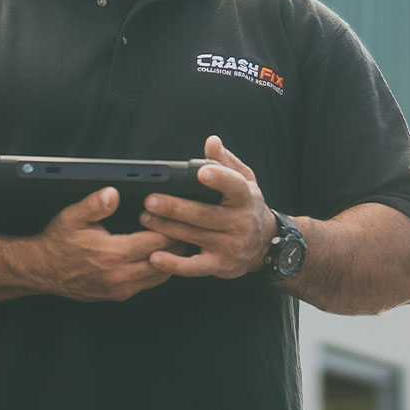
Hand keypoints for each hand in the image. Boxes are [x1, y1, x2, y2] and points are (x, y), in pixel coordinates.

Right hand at [27, 186, 177, 301]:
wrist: (42, 270)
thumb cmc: (58, 242)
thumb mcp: (72, 216)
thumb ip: (95, 204)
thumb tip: (113, 194)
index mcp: (112, 254)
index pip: (155, 242)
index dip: (170, 229)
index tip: (176, 218)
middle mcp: (119, 275)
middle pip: (163, 261)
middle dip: (177, 245)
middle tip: (186, 230)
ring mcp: (119, 288)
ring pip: (159, 277)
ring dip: (171, 260)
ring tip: (178, 243)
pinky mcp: (117, 295)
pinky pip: (147, 285)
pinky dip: (158, 272)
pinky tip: (159, 258)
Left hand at [139, 136, 276, 278]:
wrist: (265, 244)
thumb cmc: (247, 206)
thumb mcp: (244, 181)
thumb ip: (226, 161)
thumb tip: (211, 142)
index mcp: (245, 197)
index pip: (234, 185)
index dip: (218, 179)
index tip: (200, 173)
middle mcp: (240, 222)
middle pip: (204, 214)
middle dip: (174, 207)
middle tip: (149, 200)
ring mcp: (231, 246)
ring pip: (194, 236)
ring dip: (166, 228)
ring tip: (144, 218)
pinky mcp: (221, 266)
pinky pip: (194, 267)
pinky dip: (174, 263)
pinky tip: (155, 257)